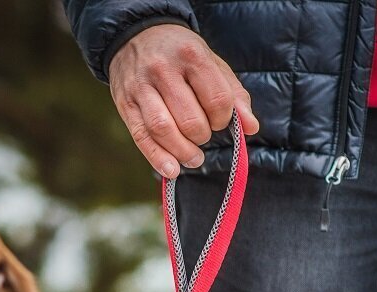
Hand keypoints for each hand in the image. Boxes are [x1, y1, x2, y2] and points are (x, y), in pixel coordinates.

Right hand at [107, 24, 259, 178]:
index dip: (222, 119)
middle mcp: (164, 69)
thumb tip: (251, 127)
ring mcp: (141, 87)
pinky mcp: (125, 104)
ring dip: (182, 151)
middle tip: (203, 136)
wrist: (135, 36)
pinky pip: (141, 137)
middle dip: (202, 136)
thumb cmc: (180, 55)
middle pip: (190, 119)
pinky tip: (171, 170)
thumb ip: (234, 94)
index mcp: (192, 55)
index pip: (217, 100)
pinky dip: (157, 158)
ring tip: (193, 158)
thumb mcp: (211, 63)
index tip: (219, 121)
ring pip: (163, 130)